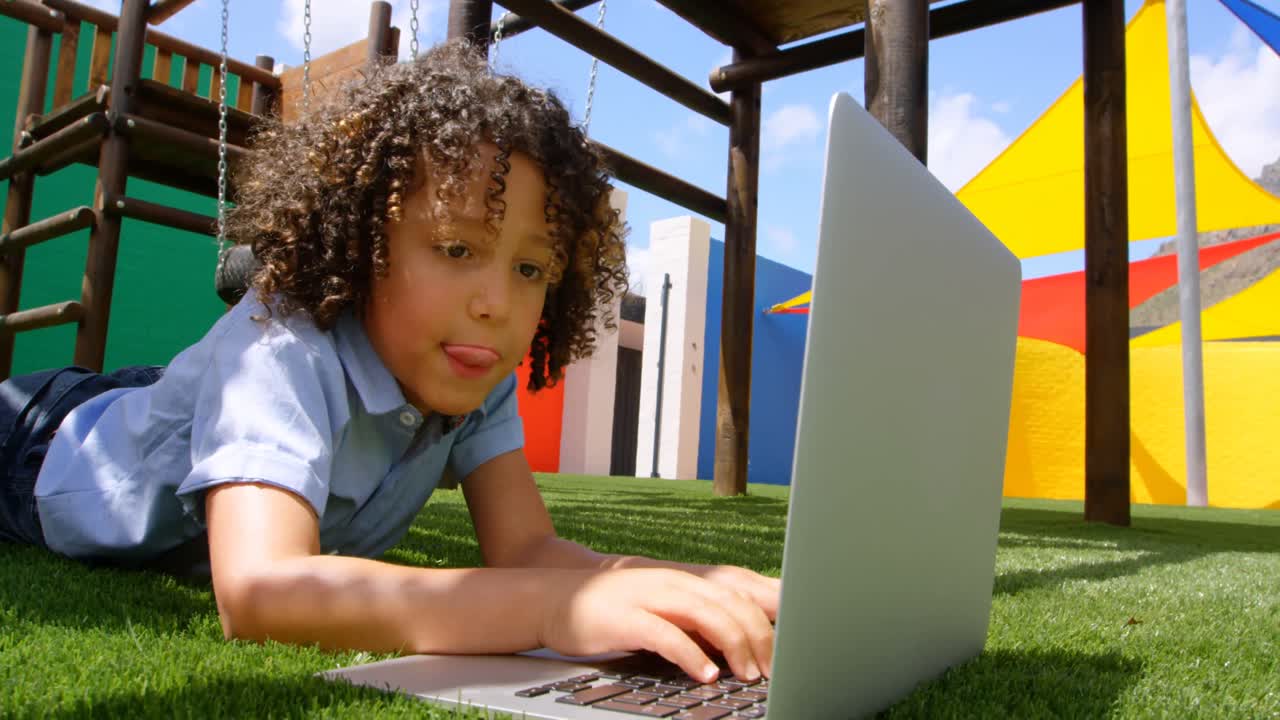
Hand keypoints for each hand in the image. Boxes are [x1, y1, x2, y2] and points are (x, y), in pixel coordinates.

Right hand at [538, 568, 773, 683]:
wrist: (555, 600)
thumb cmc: (615, 611)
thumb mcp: (663, 610)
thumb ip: (698, 621)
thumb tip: (739, 645)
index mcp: (687, 579)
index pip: (741, 588)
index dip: (772, 611)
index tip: (796, 638)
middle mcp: (674, 581)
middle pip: (732, 603)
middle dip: (760, 636)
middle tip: (775, 669)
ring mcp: (651, 595)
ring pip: (707, 614)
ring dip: (734, 646)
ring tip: (748, 674)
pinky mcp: (627, 617)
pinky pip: (667, 635)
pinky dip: (691, 655)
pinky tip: (705, 674)